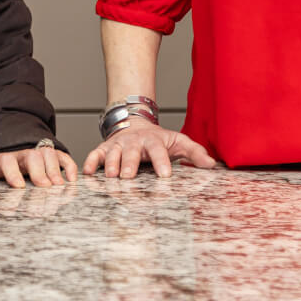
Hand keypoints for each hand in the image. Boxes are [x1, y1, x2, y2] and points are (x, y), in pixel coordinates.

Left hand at [0, 143, 77, 187]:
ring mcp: (38, 152)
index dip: (13, 173)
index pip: (7, 161)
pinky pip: (63, 156)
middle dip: (39, 171)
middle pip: (32, 157)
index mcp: (3, 158)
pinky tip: (72, 180)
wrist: (10, 147)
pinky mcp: (52, 154)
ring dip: (55, 170)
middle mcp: (23, 153)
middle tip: (45, 186)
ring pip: (48, 155)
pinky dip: (69, 167)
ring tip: (59, 186)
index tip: (18, 186)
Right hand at [82, 119, 216, 177]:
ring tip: (110, 176)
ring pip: (112, 153)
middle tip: (129, 177)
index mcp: (153, 141)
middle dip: (130, 164)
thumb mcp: (179, 141)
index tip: (165, 175)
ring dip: (110, 164)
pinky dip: (91, 162)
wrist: (135, 123)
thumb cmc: (158, 139)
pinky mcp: (104, 148)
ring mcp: (117, 144)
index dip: (162, 162)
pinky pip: (95, 154)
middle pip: (131, 152)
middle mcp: (134, 142)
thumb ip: (195, 152)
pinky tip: (88, 172)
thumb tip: (211, 165)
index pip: (158, 151)